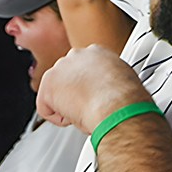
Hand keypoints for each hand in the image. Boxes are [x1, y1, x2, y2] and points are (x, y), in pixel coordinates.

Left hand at [36, 44, 151, 134]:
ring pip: (56, 93)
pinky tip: (74, 117)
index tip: (94, 97)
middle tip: (87, 107)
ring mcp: (60, 68)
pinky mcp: (49, 83)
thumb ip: (110, 81)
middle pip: (66, 78)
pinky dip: (59, 119)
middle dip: (73, 94)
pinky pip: (46, 108)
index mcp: (97, 52)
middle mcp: (77, 55)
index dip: (87, 87)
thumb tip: (108, 91)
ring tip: (85, 112)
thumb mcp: (124, 82)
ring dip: (67, 106)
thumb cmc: (125, 100)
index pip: (83, 69)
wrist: (118, 105)